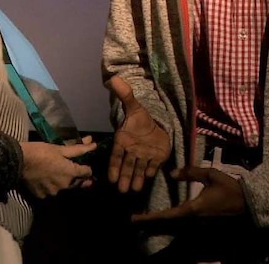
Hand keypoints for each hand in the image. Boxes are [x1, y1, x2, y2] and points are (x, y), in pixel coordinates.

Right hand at [19, 140, 95, 198]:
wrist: (18, 161)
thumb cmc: (41, 151)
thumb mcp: (60, 148)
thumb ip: (79, 149)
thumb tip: (93, 144)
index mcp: (71, 173)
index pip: (87, 173)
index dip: (87, 168)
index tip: (83, 164)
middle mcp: (65, 186)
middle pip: (77, 183)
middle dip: (77, 177)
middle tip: (72, 169)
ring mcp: (53, 192)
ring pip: (65, 188)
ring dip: (65, 182)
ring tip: (57, 173)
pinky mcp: (43, 196)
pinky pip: (52, 192)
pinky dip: (51, 187)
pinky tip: (47, 180)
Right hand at [106, 76, 171, 192]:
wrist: (156, 126)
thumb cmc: (140, 120)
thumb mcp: (134, 106)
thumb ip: (125, 95)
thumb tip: (114, 78)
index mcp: (124, 141)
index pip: (117, 156)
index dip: (114, 167)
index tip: (111, 179)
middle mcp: (133, 151)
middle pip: (128, 166)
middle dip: (125, 177)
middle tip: (122, 190)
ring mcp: (145, 156)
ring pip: (139, 169)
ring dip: (136, 179)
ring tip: (134, 189)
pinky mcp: (157, 158)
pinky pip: (154, 165)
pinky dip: (151, 171)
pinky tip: (149, 176)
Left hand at [131, 166, 245, 223]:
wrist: (247, 202)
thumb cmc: (229, 187)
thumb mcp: (210, 175)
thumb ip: (191, 173)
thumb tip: (172, 173)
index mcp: (193, 208)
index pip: (168, 214)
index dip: (151, 217)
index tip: (136, 218)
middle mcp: (193, 218)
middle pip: (168, 222)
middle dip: (150, 221)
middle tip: (134, 219)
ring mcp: (198, 221)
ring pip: (174, 223)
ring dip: (159, 221)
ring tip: (144, 217)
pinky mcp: (202, 220)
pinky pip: (182, 221)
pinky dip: (170, 219)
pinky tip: (164, 215)